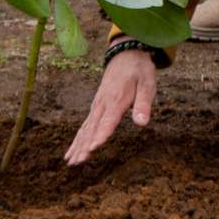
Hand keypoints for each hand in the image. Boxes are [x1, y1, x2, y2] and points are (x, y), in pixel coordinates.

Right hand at [64, 43, 155, 164]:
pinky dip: (78, 138)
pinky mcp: (96, 107)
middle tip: (76, 162)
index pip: (107, 121)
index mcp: (116, 100)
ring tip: (70, 161)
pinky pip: (85, 125)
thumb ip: (144, 104)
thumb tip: (142, 123)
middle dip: (83, 146)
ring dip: (77, 145)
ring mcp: (97, 105)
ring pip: (85, 128)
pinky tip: (72, 150)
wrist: (126, 55)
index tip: (92, 148)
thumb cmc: (139, 71)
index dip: (100, 135)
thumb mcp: (147, 85)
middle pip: (91, 128)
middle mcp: (103, 104)